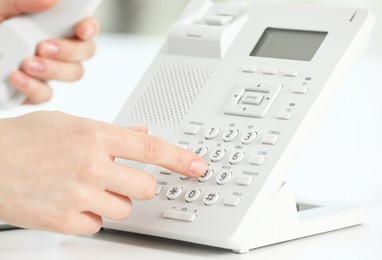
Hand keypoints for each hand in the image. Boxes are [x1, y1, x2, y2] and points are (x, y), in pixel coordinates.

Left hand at [0, 0, 99, 103]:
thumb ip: (21, 1)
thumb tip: (51, 0)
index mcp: (49, 23)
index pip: (83, 25)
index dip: (90, 27)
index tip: (82, 28)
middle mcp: (53, 45)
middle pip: (85, 52)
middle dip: (71, 51)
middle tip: (45, 47)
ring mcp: (46, 69)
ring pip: (72, 74)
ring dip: (54, 70)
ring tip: (28, 63)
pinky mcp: (33, 91)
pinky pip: (46, 95)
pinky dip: (33, 88)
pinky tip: (15, 78)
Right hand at [0, 111, 206, 233]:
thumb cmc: (27, 139)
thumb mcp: (71, 123)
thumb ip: (112, 132)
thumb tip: (143, 133)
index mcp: (96, 135)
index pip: (150, 149)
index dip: (180, 159)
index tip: (198, 167)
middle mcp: (91, 165)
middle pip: (146, 188)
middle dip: (139, 186)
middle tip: (122, 179)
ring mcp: (79, 195)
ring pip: (124, 209)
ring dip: (113, 202)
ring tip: (86, 189)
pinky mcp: (66, 221)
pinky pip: (98, 225)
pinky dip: (90, 216)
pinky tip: (70, 201)